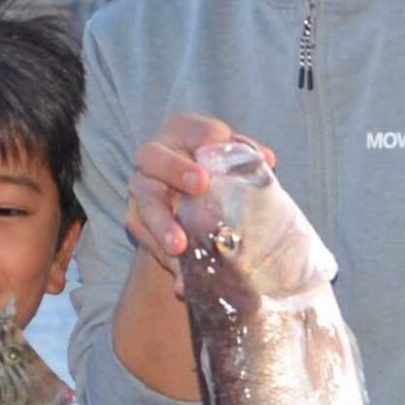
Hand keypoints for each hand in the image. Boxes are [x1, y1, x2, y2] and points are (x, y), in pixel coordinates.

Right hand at [128, 112, 273, 275]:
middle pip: (153, 157)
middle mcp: (154, 155)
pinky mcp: (136, 219)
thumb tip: (267, 159)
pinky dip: (162, 255)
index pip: (193, 130)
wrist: (190, 208)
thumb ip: (247, 157)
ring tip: (179, 246)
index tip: (216, 151)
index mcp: (182, 132)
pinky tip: (178, 275)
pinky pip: (145, 237)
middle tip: (200, 185)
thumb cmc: (218, 175)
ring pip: (145, 202)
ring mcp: (141, 188)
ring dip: (162, 224)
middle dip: (175, 169)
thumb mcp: (233, 163)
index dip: (205, 139)